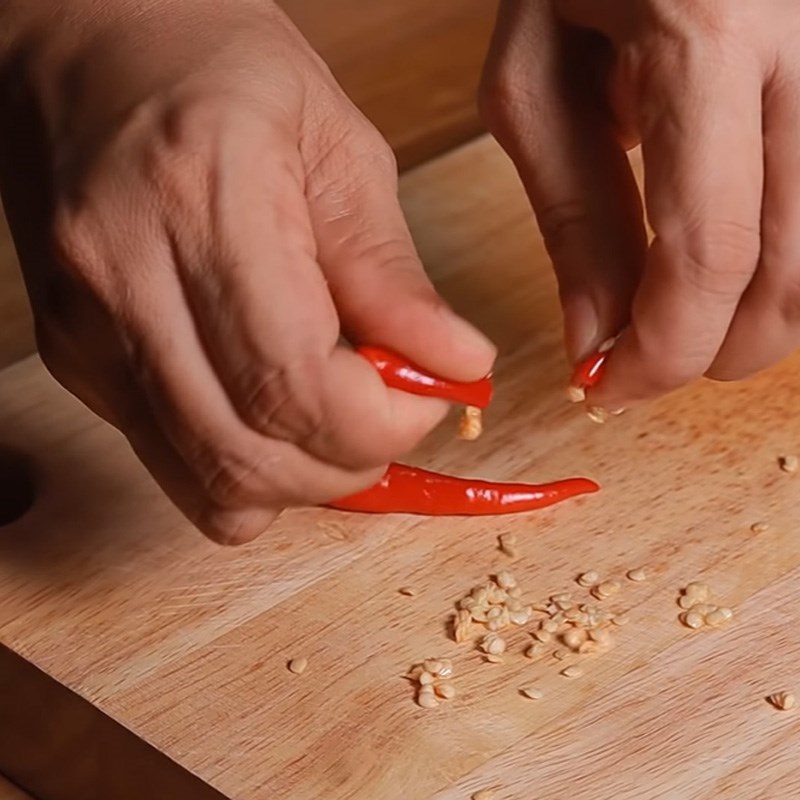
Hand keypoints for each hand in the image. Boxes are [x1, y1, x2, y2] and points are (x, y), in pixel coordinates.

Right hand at [0, 0, 494, 541]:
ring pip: (208, 482)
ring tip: (340, 419)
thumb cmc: (219, 68)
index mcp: (203, 201)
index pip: (295, 384)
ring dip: (301, 477)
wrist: (86, 45)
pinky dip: (248, 467)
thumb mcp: (338, 146)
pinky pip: (173, 464)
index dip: (380, 425)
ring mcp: (87, 330)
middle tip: (393, 415)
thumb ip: (392, 274)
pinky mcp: (75, 358)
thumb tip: (459, 365)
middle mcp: (126, 278)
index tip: (427, 402)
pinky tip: (277, 419)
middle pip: (250, 455)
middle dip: (348, 464)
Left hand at [481, 0, 799, 409]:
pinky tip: (729, 258)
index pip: (710, 253)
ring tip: (682, 312)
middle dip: (714, 351)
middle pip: (797, 273)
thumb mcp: (534, 87)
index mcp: (708, 32)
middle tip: (644, 360)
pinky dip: (782, 266)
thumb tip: (596, 339)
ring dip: (756, 319)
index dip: (663, 351)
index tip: (609, 388)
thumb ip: (574, 215)